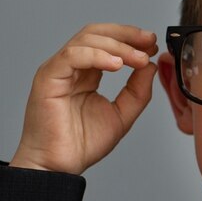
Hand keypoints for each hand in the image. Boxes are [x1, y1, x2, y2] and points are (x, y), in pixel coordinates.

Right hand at [10, 24, 159, 174]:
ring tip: (139, 58)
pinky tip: (117, 65)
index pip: (107, 44)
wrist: (59, 167)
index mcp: (85, 74)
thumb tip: (150, 65)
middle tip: (149, 40)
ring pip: (86, 40)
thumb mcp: (122, 115)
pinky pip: (72, 55)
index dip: (130, 39)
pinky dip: (97, 55)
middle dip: (126, 34)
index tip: (153, 44)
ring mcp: (57, 70)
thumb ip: (137, 91)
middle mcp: (70, 68)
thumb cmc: (82, 144)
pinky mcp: (48, 77)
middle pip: (96, 34)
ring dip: (117, 46)